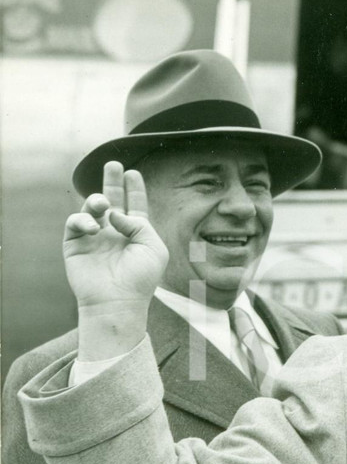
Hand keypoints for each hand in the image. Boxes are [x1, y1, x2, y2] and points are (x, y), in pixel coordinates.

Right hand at [63, 161, 167, 310]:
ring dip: (96, 200)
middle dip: (112, 182)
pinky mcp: (75, 244)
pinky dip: (83, 219)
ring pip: (91, 208)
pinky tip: (94, 227)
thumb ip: (139, 223)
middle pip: (111, 201)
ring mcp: (94, 238)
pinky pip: (75, 222)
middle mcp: (114, 233)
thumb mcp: (153, 246)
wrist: (118, 300)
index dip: (134, 189)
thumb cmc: (141, 277)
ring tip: (103, 204)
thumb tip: (114, 213)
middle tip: (113, 164)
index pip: (134, 206)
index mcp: (136, 234)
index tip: (133, 174)